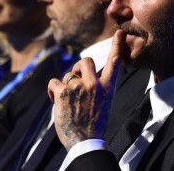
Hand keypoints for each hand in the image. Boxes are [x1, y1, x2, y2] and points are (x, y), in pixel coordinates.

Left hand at [48, 30, 124, 150]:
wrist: (85, 142)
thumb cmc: (93, 123)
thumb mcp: (104, 103)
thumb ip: (98, 87)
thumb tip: (83, 74)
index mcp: (107, 88)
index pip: (114, 63)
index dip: (117, 45)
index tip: (120, 32)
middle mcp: (95, 84)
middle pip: (85, 61)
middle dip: (78, 67)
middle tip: (76, 79)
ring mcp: (79, 87)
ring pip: (67, 75)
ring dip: (65, 86)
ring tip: (67, 101)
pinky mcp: (63, 91)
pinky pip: (54, 82)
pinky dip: (53, 91)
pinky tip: (57, 101)